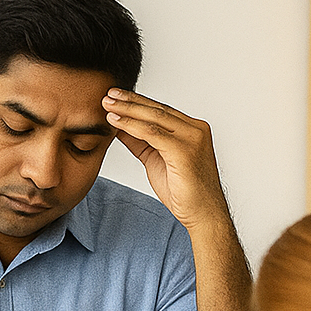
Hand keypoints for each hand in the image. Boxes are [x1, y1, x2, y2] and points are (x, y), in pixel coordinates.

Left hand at [101, 89, 229, 231]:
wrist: (202, 215)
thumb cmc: (183, 191)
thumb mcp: (155, 160)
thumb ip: (140, 142)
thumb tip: (119, 127)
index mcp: (192, 129)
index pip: (161, 110)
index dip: (137, 102)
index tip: (116, 97)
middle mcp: (195, 129)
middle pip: (157, 109)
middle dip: (130, 101)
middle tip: (108, 95)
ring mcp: (193, 138)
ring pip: (154, 117)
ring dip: (127, 110)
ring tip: (107, 104)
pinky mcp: (184, 150)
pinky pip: (152, 133)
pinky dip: (131, 126)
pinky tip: (115, 122)